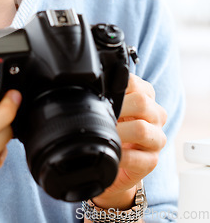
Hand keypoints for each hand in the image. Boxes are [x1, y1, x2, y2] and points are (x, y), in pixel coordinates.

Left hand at [90, 73, 166, 209]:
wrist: (120, 162)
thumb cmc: (115, 129)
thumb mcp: (113, 110)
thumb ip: (108, 97)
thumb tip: (89, 88)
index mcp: (147, 97)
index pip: (135, 83)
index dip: (116, 87)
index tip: (100, 95)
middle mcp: (156, 115)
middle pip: (141, 102)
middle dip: (117, 109)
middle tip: (97, 115)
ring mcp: (157, 138)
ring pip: (142, 129)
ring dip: (118, 133)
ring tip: (103, 135)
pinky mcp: (152, 161)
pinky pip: (138, 158)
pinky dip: (121, 157)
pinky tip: (111, 155)